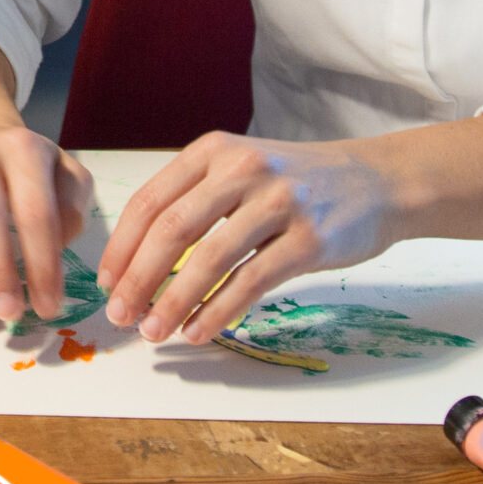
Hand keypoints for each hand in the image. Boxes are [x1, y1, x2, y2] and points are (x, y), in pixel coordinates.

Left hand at [95, 132, 399, 345]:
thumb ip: (194, 200)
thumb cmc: (295, 184)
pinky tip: (198, 332)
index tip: (106, 282)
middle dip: (138, 279)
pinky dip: (217, 311)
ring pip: (209, 259)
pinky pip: (250, 281)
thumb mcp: (239, 168)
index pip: (150, 200)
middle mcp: (242, 169)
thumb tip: (136, 261)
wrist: (376, 181)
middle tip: (120, 315)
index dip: (122, 246)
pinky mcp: (309, 240)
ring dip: (173, 302)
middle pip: (172, 230)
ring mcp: (278, 203)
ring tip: (154, 333)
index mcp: (213, 151)